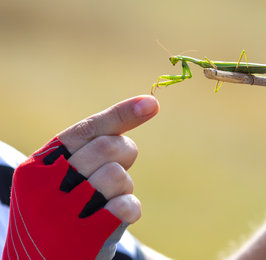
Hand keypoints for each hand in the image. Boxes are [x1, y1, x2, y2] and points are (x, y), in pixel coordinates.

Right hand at [3, 95, 158, 259]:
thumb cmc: (60, 211)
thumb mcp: (58, 178)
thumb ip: (88, 148)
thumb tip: (144, 108)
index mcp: (38, 167)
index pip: (87, 129)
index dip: (122, 114)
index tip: (151, 104)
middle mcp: (47, 186)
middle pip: (109, 148)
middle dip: (124, 154)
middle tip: (116, 168)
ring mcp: (65, 213)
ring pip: (120, 176)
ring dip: (122, 187)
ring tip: (104, 201)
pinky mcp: (88, 236)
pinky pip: (128, 205)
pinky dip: (128, 209)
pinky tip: (111, 218)